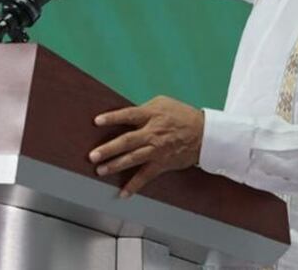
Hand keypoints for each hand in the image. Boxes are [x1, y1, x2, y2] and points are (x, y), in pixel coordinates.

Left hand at [89, 95, 203, 197]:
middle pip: (128, 141)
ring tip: (100, 171)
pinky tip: (123, 193)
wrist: (204, 134)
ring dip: (116, 165)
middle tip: (93, 155)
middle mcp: (153, 133)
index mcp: (151, 115)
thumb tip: (125, 115)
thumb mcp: (163, 103)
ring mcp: (157, 150)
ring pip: (133, 159)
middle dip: (109, 149)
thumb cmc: (182, 115)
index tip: (97, 121)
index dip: (113, 118)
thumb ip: (143, 109)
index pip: (129, 115)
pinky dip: (135, 186)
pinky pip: (146, 176)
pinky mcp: (162, 164)